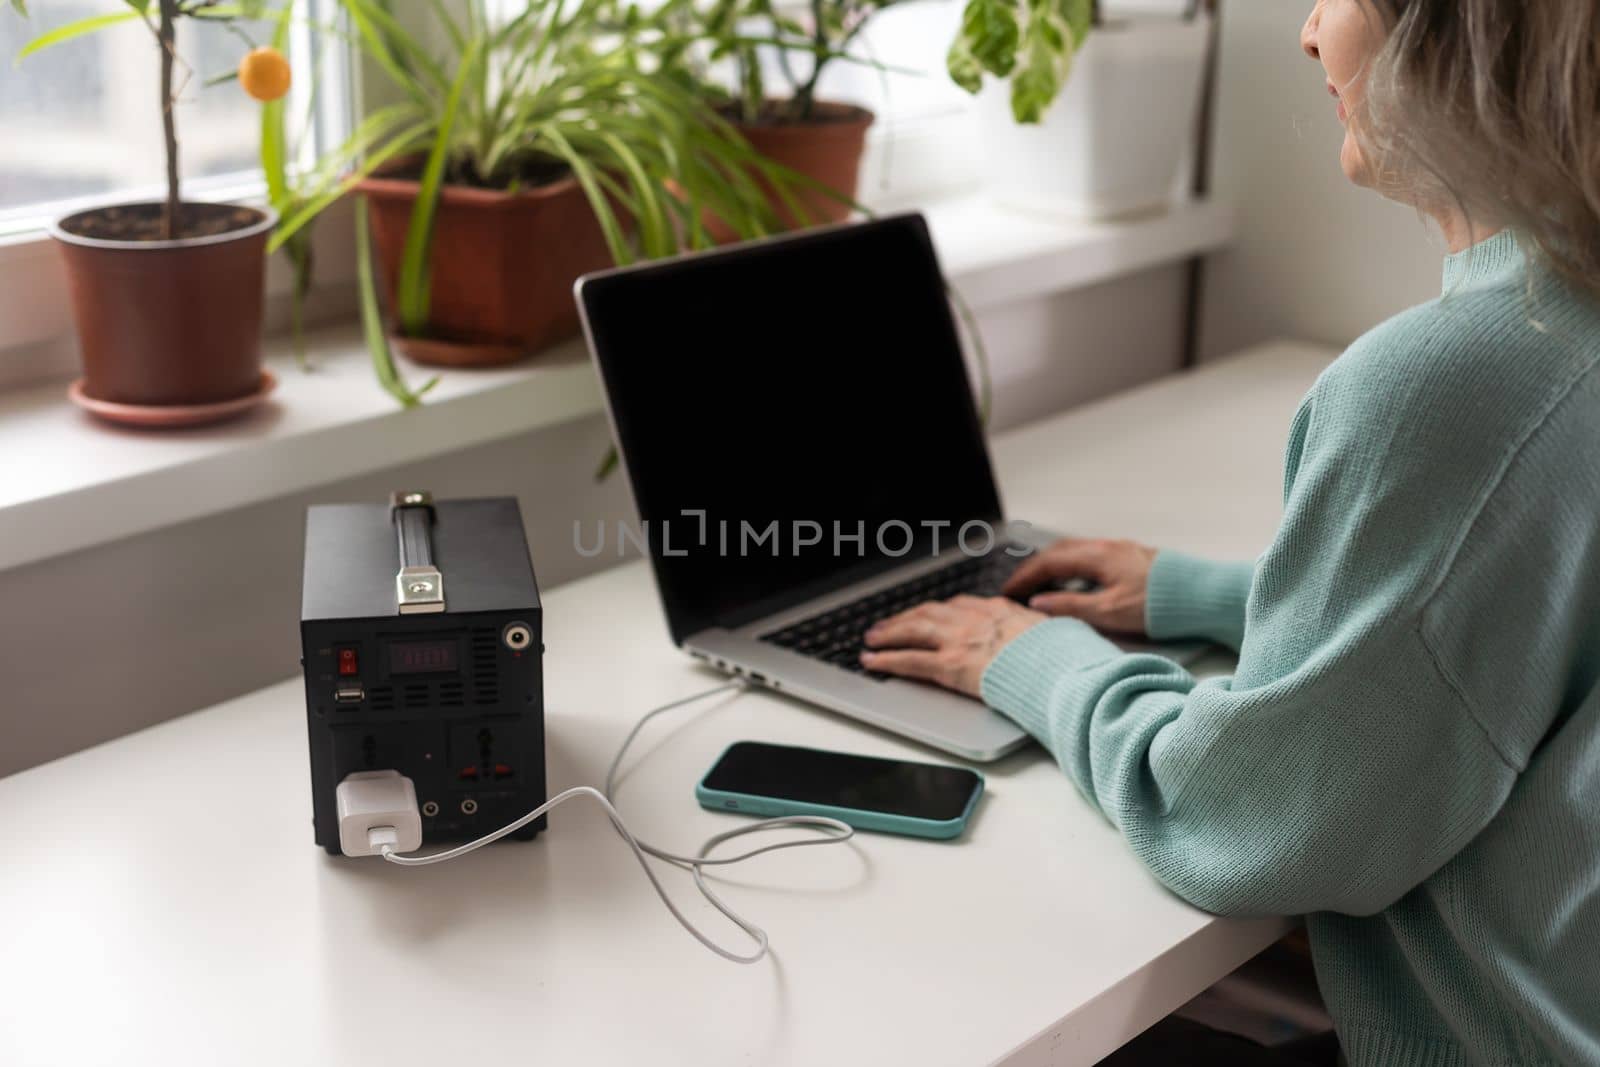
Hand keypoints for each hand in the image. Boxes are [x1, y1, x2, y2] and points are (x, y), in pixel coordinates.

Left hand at [860, 595, 1046, 696]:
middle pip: (930, 612)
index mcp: (1000, 610)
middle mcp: (975, 619)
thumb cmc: (1065, 657)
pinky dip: (887, 660)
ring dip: (889, 634)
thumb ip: (1037, 631)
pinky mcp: (951, 664)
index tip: (927, 614)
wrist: (1064, 671)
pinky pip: (910, 660)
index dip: (938, 610)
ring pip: (914, 630)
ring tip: (871, 639)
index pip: (960, 605)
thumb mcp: (1054, 632)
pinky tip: (872, 662)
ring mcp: (961, 640)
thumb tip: (1045, 634)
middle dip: (905, 618)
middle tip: (887, 624)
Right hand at [1002, 537, 1156, 635]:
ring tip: (1039, 585)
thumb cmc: (1158, 605)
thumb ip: (1070, 607)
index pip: (1048, 563)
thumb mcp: (1108, 611)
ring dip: (1052, 566)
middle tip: (1018, 588)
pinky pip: (1089, 556)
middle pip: (1058, 552)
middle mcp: (1105, 546)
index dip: (1024, 578)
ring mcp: (1118, 549)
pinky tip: (1073, 582)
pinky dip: (1071, 567)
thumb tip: (1038, 604)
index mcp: (1096, 556)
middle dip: (1033, 569)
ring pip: (1074, 552)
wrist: (1200, 595)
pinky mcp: (1130, 557)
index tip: (1008, 593)